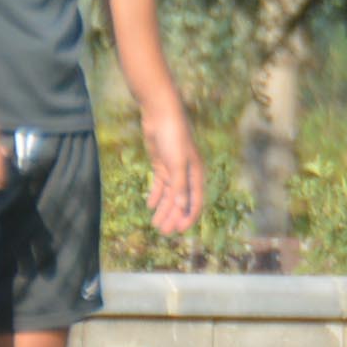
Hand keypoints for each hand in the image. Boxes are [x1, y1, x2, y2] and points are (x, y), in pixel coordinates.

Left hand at [143, 114, 205, 237]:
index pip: (195, 200)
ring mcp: (174, 169)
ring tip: (155, 224)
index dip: (188, 216)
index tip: (179, 230)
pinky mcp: (162, 164)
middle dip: (172, 217)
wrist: (161, 114)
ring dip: (163, 209)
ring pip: (170, 195)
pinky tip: (150, 205)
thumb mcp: (177, 163)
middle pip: (181, 201)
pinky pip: (160, 185)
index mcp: (196, 174)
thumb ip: (179, 186)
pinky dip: (156, 195)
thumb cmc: (174, 137)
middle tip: (162, 232)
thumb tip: (182, 208)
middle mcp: (187, 174)